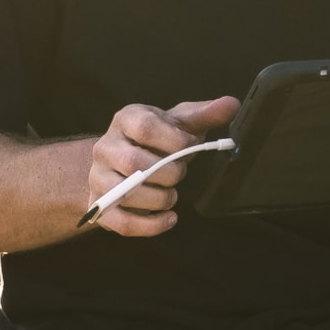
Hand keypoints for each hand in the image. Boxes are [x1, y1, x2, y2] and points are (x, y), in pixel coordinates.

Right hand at [87, 95, 238, 237]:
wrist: (123, 160)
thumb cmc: (158, 139)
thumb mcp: (179, 122)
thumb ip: (204, 114)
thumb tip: (232, 104)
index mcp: (126, 119)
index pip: (146, 127)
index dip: (175, 141)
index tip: (191, 146)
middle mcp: (105, 147)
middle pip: (134, 163)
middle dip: (169, 173)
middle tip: (180, 173)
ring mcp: (97, 177)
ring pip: (126, 193)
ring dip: (161, 198)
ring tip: (172, 194)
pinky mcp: (100, 206)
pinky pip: (122, 223)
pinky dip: (151, 225)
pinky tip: (170, 218)